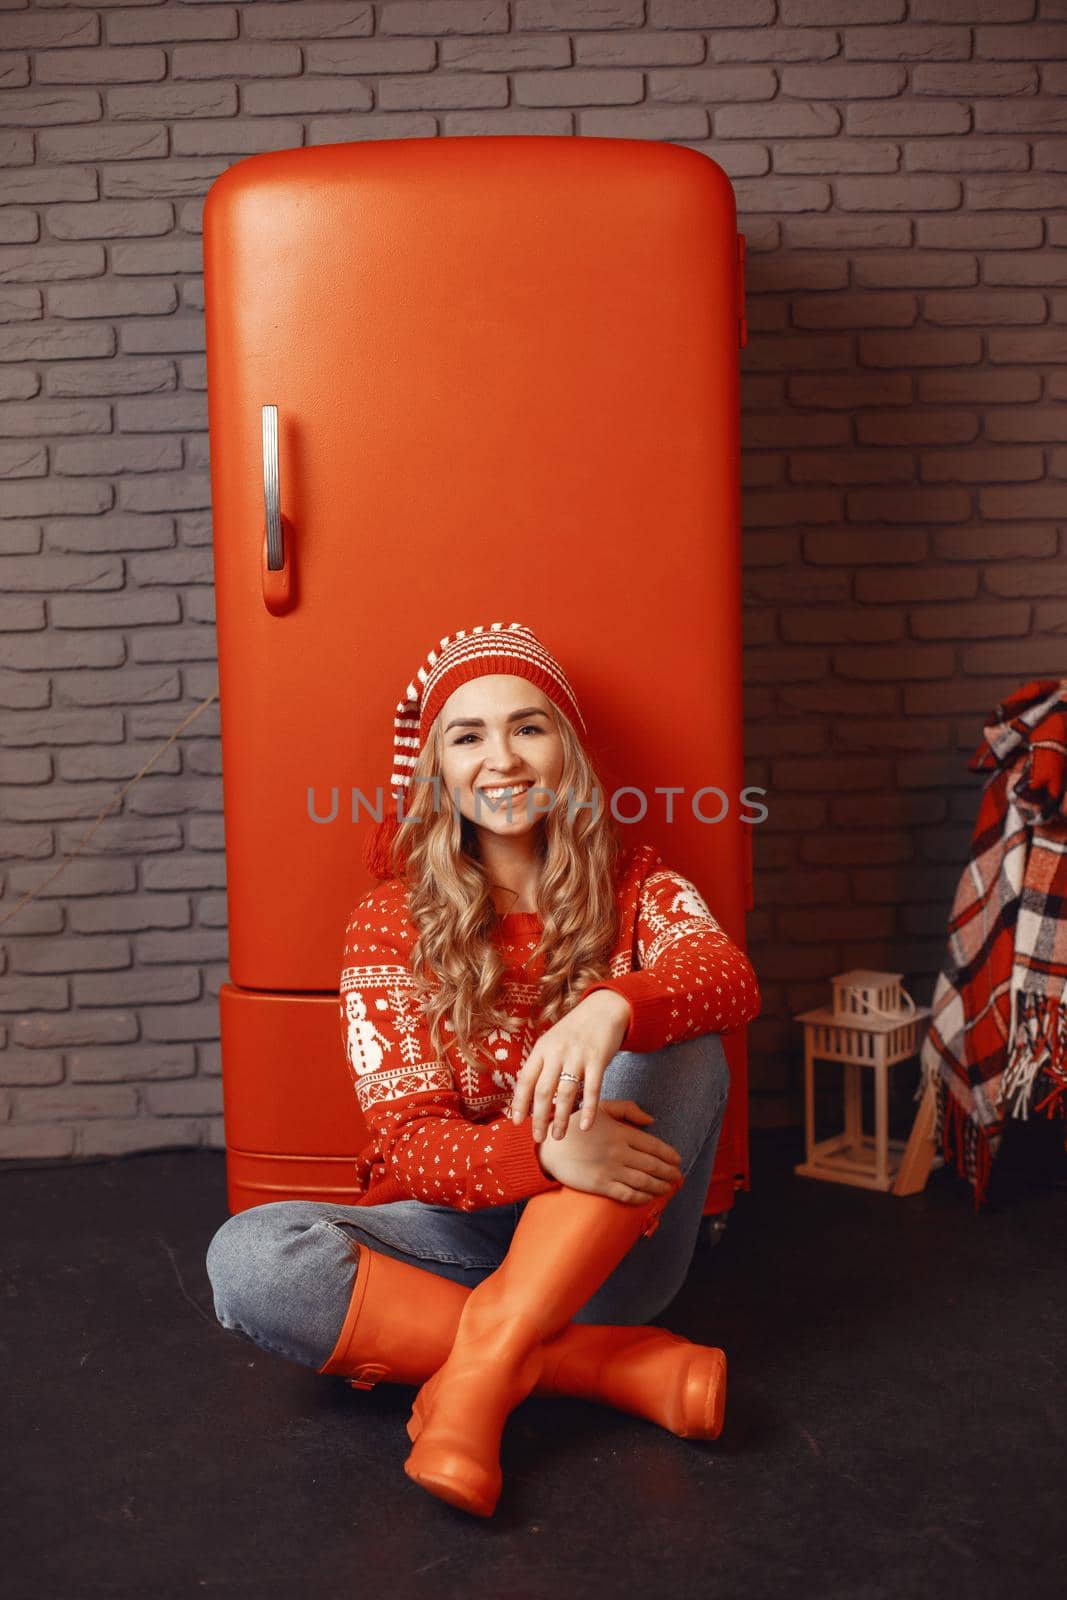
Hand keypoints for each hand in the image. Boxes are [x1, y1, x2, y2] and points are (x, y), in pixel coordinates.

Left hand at [509, 989, 632, 1140]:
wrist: (604, 1009)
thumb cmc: (575, 1031)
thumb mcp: (552, 1042)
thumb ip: (542, 1065)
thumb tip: (529, 1096)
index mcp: (542, 1048)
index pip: (525, 1079)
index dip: (519, 1102)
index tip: (516, 1122)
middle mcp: (557, 1052)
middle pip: (543, 1090)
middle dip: (539, 1118)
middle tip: (538, 1138)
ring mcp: (578, 1056)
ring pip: (566, 1093)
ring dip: (561, 1118)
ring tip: (558, 1136)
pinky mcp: (598, 1059)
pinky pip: (592, 1089)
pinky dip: (588, 1110)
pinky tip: (585, 1126)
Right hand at [534, 1098, 683, 1204]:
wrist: (549, 1147)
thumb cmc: (576, 1126)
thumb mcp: (601, 1108)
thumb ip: (627, 1109)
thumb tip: (651, 1121)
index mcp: (621, 1133)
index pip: (654, 1146)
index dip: (670, 1155)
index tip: (678, 1160)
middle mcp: (619, 1152)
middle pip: (653, 1165)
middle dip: (669, 1173)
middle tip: (678, 1177)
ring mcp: (610, 1170)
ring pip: (644, 1181)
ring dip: (660, 1186)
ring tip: (668, 1188)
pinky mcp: (600, 1185)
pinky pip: (627, 1194)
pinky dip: (642, 1198)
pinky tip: (648, 1198)